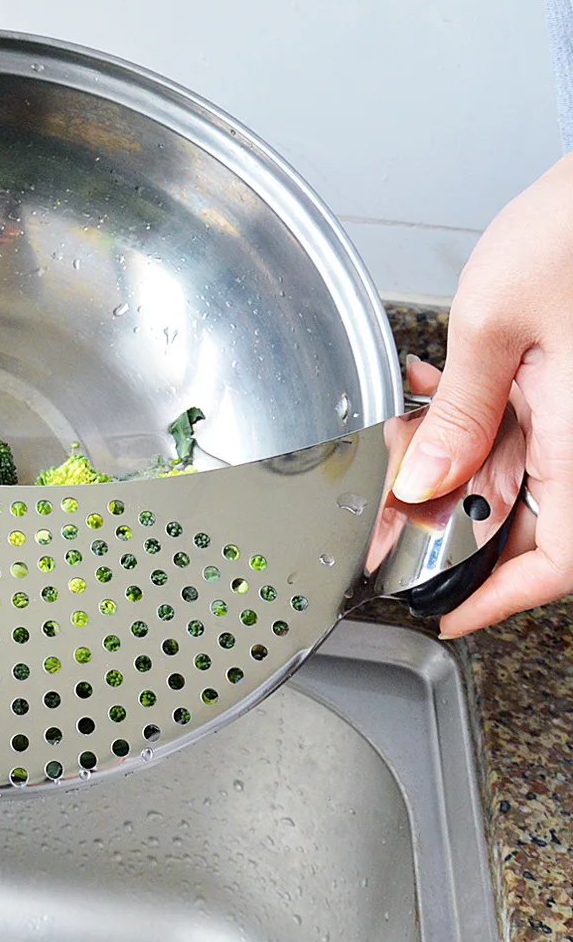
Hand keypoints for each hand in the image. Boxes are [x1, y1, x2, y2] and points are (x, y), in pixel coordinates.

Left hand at [393, 153, 572, 634]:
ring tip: (401, 438)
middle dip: (445, 522)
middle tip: (386, 516)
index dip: (500, 599)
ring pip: (511, 474)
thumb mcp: (494, 327)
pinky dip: (470, 422)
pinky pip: (518, 427)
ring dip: (448, 465)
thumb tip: (425, 482)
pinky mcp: (570, 386)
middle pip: (521, 521)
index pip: (556, 561)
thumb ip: (457, 413)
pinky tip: (433, 390)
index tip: (446, 614)